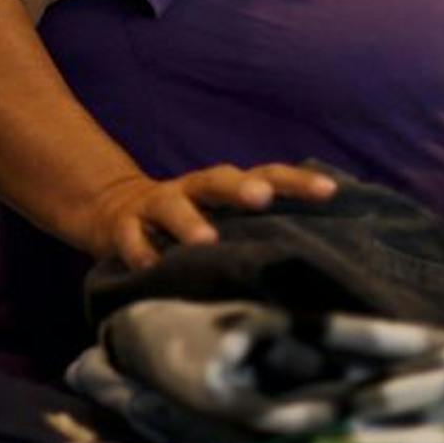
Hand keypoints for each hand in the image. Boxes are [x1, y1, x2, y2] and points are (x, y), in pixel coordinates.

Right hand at [86, 163, 337, 268]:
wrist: (114, 214)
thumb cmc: (191, 227)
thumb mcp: (224, 223)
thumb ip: (260, 232)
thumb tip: (325, 262)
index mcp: (225, 189)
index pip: (267, 176)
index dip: (297, 182)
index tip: (329, 191)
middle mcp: (193, 190)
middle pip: (218, 180)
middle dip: (240, 188)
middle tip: (261, 198)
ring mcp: (156, 207)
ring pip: (172, 205)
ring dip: (188, 221)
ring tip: (205, 241)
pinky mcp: (122, 228)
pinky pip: (130, 237)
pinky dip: (139, 250)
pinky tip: (149, 267)